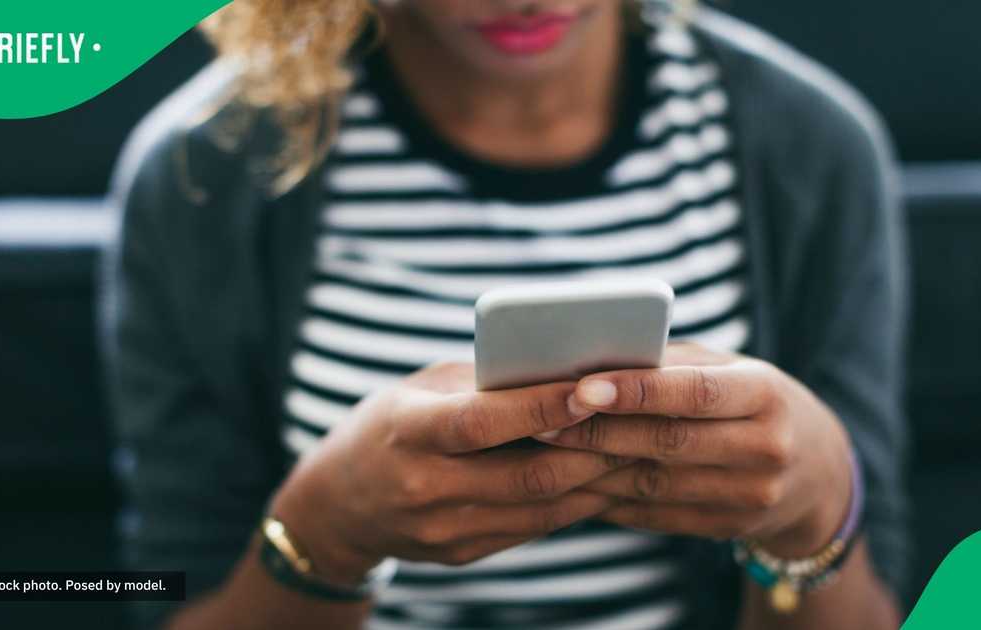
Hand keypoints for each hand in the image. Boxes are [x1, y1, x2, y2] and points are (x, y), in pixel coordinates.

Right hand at [270, 362, 628, 584]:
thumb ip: (481, 384)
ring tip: (638, 450)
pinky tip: (601, 479)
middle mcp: (425, 487)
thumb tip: (559, 369)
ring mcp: (443, 529)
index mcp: (409, 433)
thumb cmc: (387, 427)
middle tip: (643, 422)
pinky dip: (571, 503)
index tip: (593, 386)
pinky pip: (531, 529)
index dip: (541, 407)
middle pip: (527, 473)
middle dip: (593, 448)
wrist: (337, 505)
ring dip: (595, 480)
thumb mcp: (420, 390)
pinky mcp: (461, 552)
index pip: (483, 422)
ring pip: (539, 508)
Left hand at [535, 343, 853, 557]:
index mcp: (765, 394)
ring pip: (655, 484)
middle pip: (667, 443)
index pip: (695, 392)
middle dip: (598, 432)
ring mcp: (751, 495)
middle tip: (541, 420)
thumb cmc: (753, 400)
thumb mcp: (731, 369)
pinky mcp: (729, 527)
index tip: (581, 386)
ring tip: (546, 448)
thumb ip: (672, 362)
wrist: (817, 471)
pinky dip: (611, 500)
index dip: (636, 391)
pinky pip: (657, 515)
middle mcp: (765, 447)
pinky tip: (573, 481)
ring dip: (594, 468)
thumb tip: (594, 354)